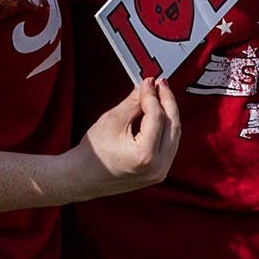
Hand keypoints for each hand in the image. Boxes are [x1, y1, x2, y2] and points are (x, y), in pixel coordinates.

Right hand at [66, 77, 180, 200]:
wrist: (83, 177)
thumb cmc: (93, 153)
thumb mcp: (113, 120)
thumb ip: (134, 102)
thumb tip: (147, 88)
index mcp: (145, 155)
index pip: (157, 116)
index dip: (153, 95)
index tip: (149, 81)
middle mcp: (157, 166)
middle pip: (172, 125)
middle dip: (167, 101)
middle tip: (160, 84)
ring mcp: (160, 172)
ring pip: (174, 135)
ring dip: (169, 113)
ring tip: (160, 95)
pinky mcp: (159, 173)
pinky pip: (170, 145)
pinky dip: (166, 127)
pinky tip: (160, 113)